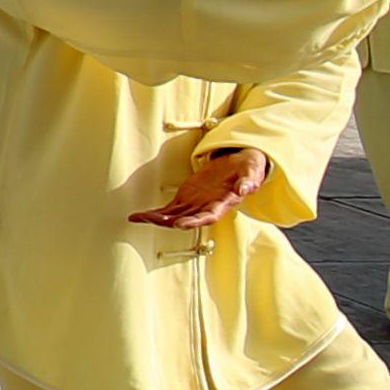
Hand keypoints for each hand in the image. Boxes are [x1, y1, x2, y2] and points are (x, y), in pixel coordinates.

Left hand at [130, 146, 272, 232]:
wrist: (239, 165)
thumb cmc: (247, 168)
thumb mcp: (251, 171)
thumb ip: (248, 180)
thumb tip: (245, 189)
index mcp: (222, 204)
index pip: (207, 216)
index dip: (194, 221)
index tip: (180, 224)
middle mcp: (206, 208)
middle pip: (185, 219)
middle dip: (168, 221)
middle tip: (151, 219)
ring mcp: (194, 205)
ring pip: (173, 216)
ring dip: (157, 218)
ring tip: (138, 218)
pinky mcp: (186, 199)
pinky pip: (168, 209)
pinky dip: (154, 213)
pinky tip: (139, 216)